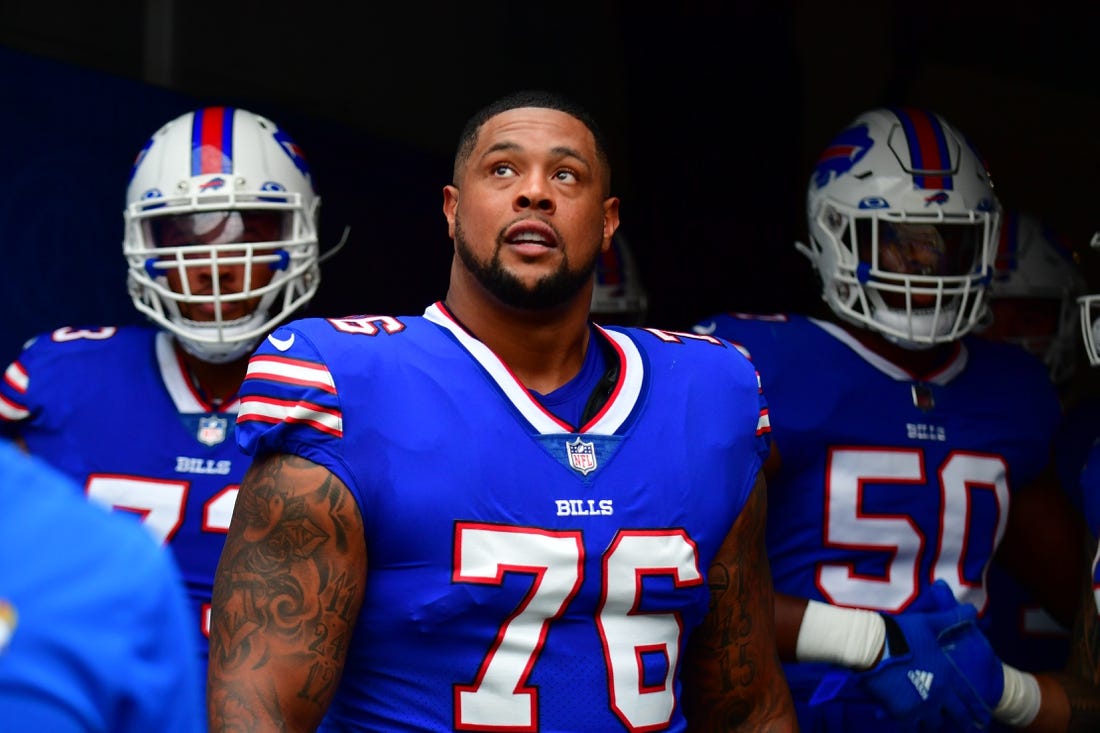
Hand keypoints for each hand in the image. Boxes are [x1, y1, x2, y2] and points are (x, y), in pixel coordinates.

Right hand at [859, 581, 1004, 731]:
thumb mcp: (930, 623)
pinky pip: (912, 725)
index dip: (976, 709)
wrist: (873, 645)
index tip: (983, 719)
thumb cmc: (902, 633)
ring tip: (933, 724)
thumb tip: (972, 610)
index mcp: (947, 675)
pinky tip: (912, 724)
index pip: (968, 697)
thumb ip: (952, 619)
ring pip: (933, 723)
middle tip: (967, 728)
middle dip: (963, 723)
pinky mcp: (902, 711)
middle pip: (955, 716)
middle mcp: (938, 693)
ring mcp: (921, 705)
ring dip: (934, 723)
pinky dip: (913, 725)